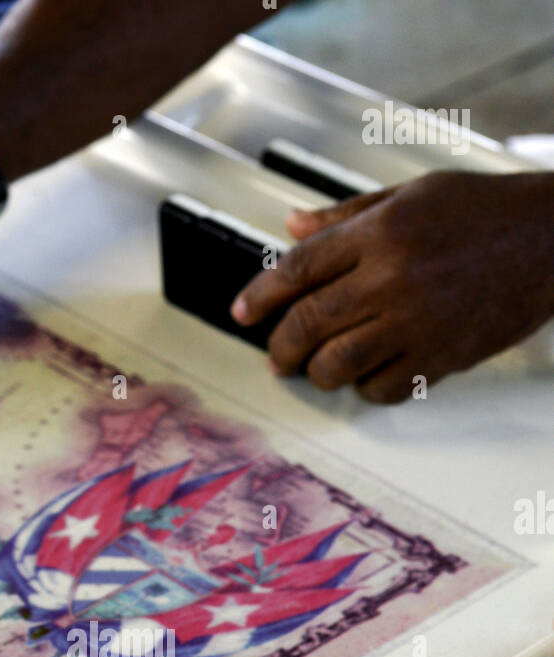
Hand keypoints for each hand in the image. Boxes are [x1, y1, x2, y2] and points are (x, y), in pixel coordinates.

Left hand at [231, 170, 553, 402]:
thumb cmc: (487, 211)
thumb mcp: (413, 193)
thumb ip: (347, 214)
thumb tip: (293, 225)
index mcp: (381, 231)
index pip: (298, 268)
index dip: (260, 294)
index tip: (242, 312)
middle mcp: (392, 277)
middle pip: (308, 323)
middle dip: (279, 347)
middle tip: (275, 356)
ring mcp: (416, 321)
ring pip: (337, 364)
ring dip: (317, 373)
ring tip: (316, 368)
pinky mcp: (440, 356)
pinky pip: (381, 388)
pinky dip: (364, 388)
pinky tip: (364, 376)